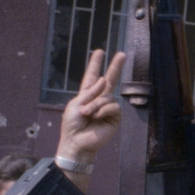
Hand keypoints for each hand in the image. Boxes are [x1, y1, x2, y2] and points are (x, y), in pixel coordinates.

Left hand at [57, 49, 125, 167]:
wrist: (77, 142)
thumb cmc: (72, 124)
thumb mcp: (76, 104)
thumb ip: (90, 92)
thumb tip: (105, 80)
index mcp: (87, 95)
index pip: (92, 77)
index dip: (95, 64)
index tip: (99, 52)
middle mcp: (99, 99)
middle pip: (110, 80)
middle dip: (115, 67)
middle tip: (122, 54)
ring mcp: (107, 108)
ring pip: (107, 96)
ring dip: (96, 104)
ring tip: (87, 114)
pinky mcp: (114, 118)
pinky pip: (113, 106)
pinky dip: (103, 110)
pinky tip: (97, 117)